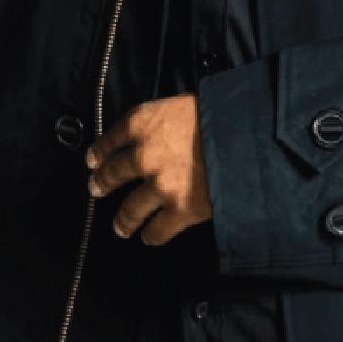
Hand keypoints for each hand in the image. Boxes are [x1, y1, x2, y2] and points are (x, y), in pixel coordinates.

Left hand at [85, 92, 212, 245]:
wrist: (249, 136)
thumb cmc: (219, 112)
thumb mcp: (182, 104)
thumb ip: (161, 121)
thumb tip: (154, 134)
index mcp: (142, 123)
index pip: (111, 139)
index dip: (100, 152)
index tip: (93, 161)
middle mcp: (143, 155)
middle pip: (114, 173)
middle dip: (103, 183)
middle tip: (97, 189)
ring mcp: (160, 185)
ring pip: (130, 209)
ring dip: (123, 220)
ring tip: (120, 227)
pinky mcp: (180, 210)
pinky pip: (158, 230)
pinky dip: (152, 235)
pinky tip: (149, 237)